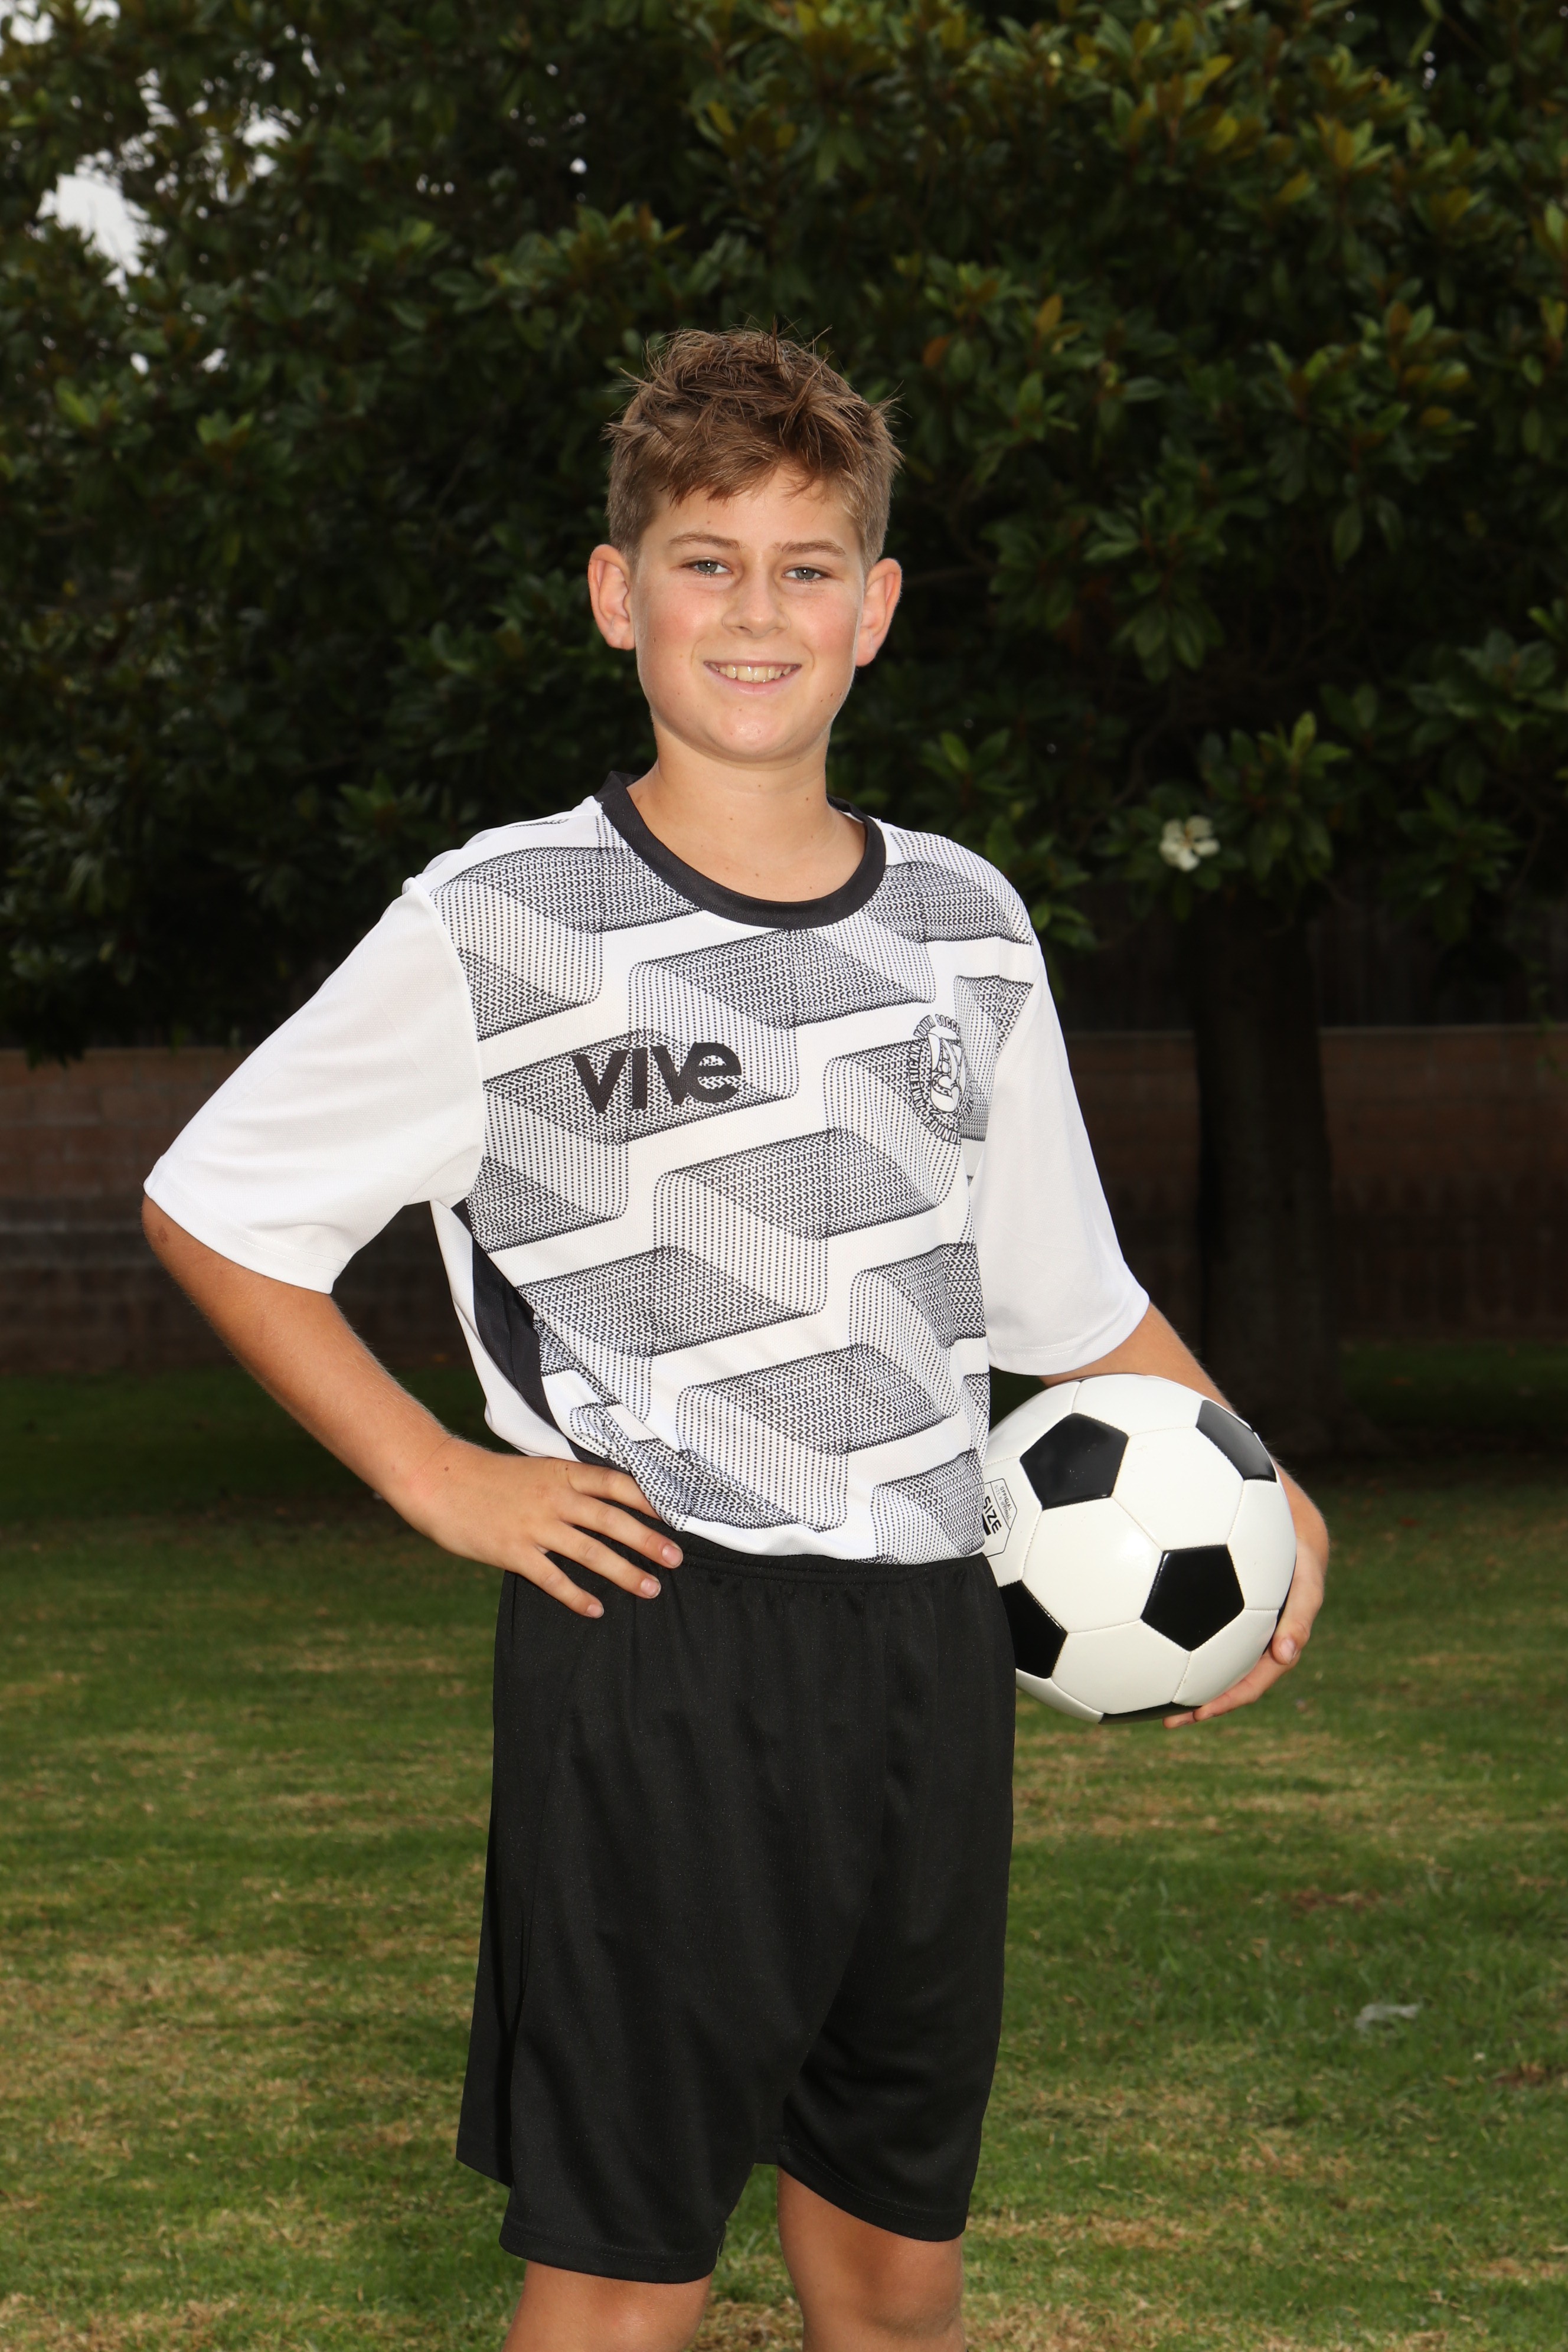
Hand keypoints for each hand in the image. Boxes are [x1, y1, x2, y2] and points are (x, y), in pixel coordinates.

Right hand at [391, 1440, 680, 1617]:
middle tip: (675, 1558)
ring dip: (623, 1571)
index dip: (647, 1500)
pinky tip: (595, 1609)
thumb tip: (606, 1500)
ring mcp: (534, 1525)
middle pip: (611, 1520)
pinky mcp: (513, 1551)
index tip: (676, 1514)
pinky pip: (552, 1578)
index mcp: (562, 1473)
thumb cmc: (490, 1477)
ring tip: (650, 1588)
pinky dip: (576, 1595)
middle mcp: (554, 1498)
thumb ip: (569, 1484)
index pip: (615, 1484)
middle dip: (647, 1540)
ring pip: (590, 1551)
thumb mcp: (536, 1469)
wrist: (439, 1479)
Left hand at [1163, 1467, 1326, 1727]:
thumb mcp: (1231, 1457)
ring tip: (1173, 1717)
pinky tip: (1152, 1684)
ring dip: (1217, 1690)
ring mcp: (1264, 1600)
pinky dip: (1196, 1667)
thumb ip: (1219, 1473)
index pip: (1307, 1594)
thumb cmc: (1217, 1448)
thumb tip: (1212, 1533)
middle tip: (1203, 1711)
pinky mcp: (1236, 1609)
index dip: (1296, 1625)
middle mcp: (1290, 1584)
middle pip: (1278, 1648)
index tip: (1282, 1651)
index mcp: (1302, 1551)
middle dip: (1244, 1686)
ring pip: (1249, 1657)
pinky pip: (1223, 1645)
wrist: (1212, 1446)